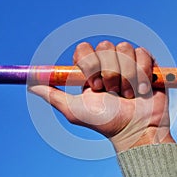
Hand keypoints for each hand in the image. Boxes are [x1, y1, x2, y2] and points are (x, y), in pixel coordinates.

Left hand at [28, 41, 174, 152]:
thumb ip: (53, 95)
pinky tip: (142, 90)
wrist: (135, 130)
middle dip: (109, 72)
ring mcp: (128, 62)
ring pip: (124, 48)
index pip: (83, 49)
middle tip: (111, 92)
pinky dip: (142, 72)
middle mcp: (108, 63)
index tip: (94, 85)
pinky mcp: (146, 63)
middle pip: (105, 46)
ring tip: (129, 95)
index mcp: (91, 70)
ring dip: (126, 75)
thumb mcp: (75, 110)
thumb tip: (30, 85)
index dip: (89, 63)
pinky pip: (142, 52)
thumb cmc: (105, 122)